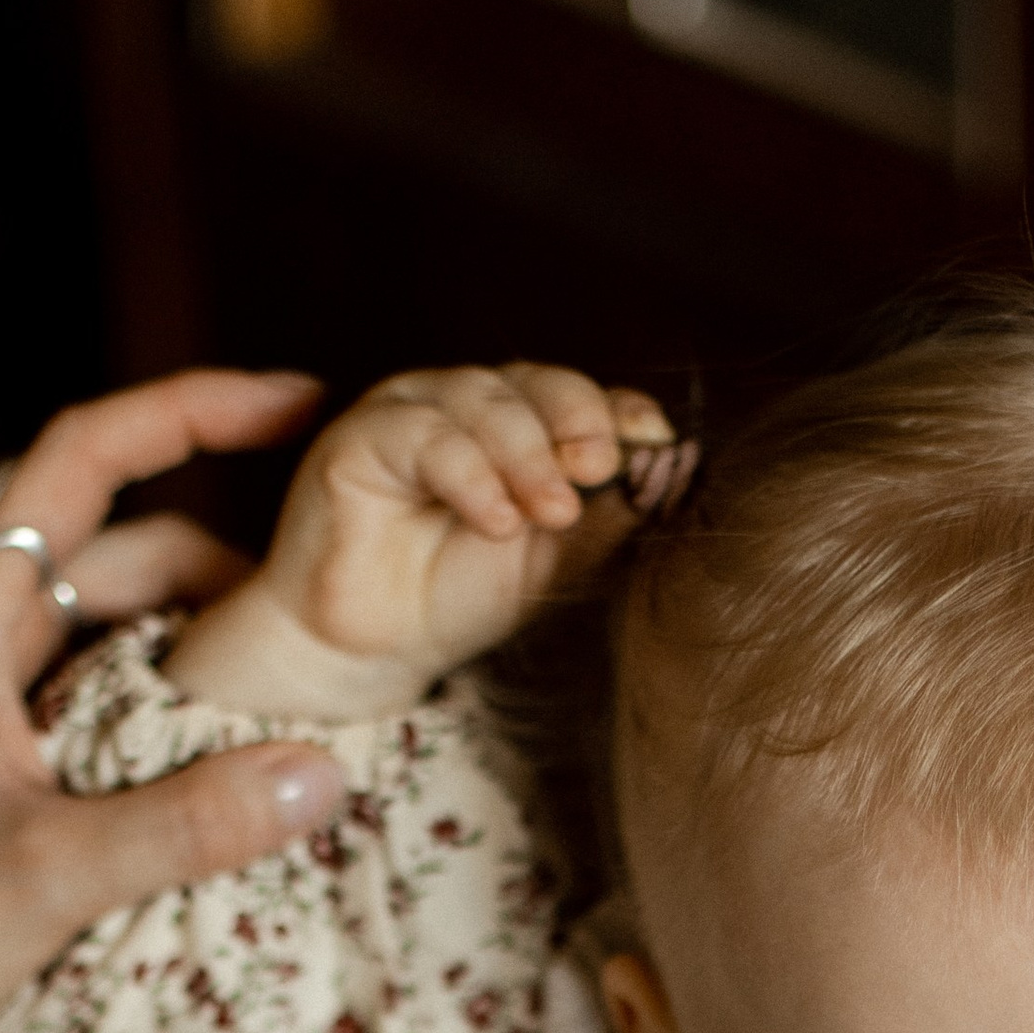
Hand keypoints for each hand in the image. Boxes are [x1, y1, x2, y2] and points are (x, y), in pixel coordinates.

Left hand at [0, 368, 350, 1032]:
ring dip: (202, 638)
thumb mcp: (55, 875)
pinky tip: (235, 746)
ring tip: (302, 680)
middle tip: (332, 592)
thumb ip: (192, 822)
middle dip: (226, 555)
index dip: (190, 410)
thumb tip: (326, 774)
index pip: (81, 457)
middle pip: (117, 542)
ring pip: (113, 622)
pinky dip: (170, 700)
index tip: (296, 405)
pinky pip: (100, 691)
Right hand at [168, 362, 686, 722]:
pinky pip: (424, 436)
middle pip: (531, 382)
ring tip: (551, 513)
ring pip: (481, 398)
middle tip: (598, 473)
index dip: (613, 410)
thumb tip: (675, 469)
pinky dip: (471, 475)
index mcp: (515, 422)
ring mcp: (409, 414)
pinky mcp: (358, 439)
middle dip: (574, 424)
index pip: (572, 394)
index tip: (653, 442)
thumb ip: (609, 514)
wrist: (375, 649)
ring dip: (526, 453)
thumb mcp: (557, 559)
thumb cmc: (459, 598)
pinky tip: (497, 520)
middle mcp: (463, 405)